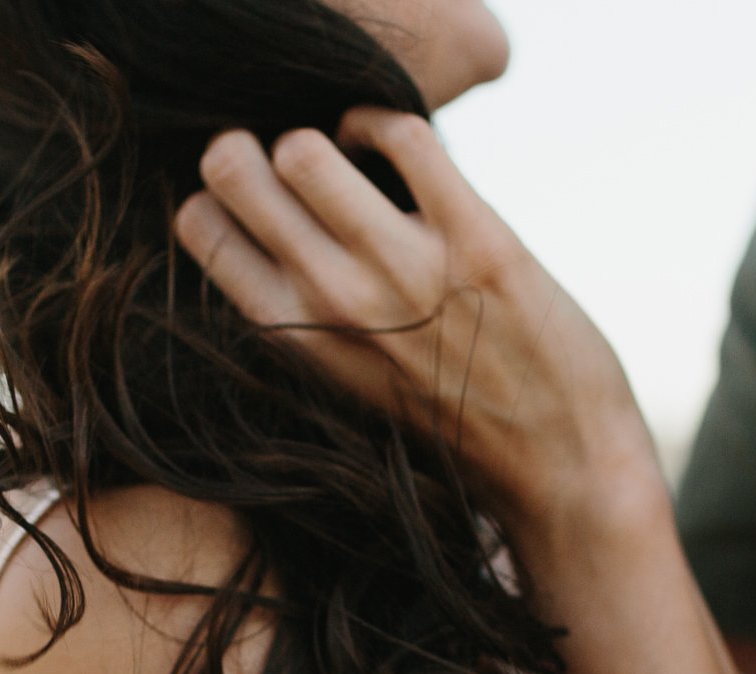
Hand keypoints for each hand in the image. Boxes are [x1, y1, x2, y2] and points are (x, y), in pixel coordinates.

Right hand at [174, 112, 668, 552]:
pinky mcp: (476, 239)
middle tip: (299, 165)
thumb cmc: (452, 427)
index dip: (225, 192)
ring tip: (354, 158)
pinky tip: (401, 150)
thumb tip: (284, 226)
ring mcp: (402, 270)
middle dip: (257, 146)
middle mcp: (333, 304)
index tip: (264, 197)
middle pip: (231, 169)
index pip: (197, 226)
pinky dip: (390, 124)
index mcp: (292, 339)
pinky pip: (405, 134)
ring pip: (304, 147)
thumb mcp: (349, 383)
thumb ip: (308, 315)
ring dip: (326, 136)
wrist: (559, 467)